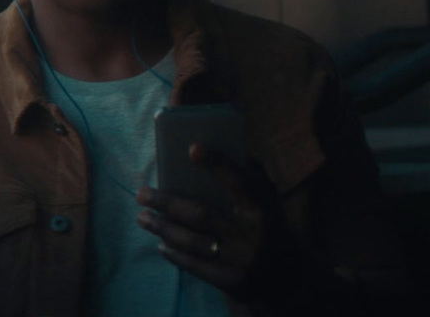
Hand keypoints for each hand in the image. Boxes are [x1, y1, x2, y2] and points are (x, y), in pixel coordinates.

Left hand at [136, 144, 300, 303]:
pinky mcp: (231, 282)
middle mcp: (253, 236)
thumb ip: (254, 179)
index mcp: (263, 210)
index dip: (218, 165)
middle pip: (201, 215)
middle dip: (167, 203)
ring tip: (142, 218)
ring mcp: (241, 261)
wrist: (287, 277)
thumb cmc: (268, 229)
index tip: (193, 148)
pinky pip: (195, 266)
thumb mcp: (270, 204)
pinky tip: (161, 243)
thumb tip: (234, 148)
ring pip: (192, 242)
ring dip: (162, 228)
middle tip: (142, 193)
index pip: (240, 183)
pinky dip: (175, 254)